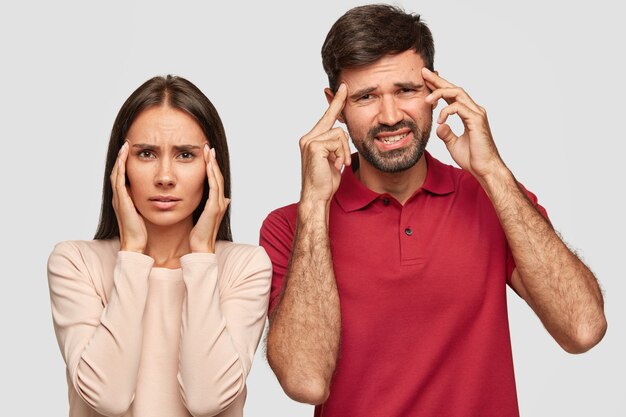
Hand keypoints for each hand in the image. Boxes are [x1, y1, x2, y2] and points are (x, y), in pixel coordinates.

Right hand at [110, 141, 146, 252]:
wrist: (135, 244)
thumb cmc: (141, 231)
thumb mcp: (144, 212)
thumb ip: (145, 202)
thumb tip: (156, 193)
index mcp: (124, 199)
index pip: (123, 176)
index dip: (125, 163)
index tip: (131, 151)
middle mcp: (118, 197)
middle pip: (117, 171)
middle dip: (121, 157)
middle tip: (126, 143)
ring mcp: (118, 198)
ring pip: (116, 173)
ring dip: (120, 158)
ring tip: (125, 146)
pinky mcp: (121, 201)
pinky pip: (118, 180)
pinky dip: (120, 168)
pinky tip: (124, 158)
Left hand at [189, 145, 229, 252]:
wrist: (201, 247)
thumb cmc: (200, 234)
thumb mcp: (204, 217)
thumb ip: (210, 206)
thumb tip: (223, 199)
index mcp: (218, 203)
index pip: (217, 181)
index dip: (213, 167)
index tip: (207, 155)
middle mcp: (221, 202)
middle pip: (219, 176)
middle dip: (213, 161)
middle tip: (208, 147)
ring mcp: (219, 205)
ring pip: (218, 179)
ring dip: (213, 164)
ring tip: (208, 152)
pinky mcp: (214, 208)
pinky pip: (214, 188)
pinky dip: (212, 175)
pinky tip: (208, 166)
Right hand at [299, 84, 351, 204]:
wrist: (317, 196)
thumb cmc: (325, 181)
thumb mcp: (333, 159)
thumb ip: (335, 146)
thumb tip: (342, 136)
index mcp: (312, 140)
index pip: (326, 117)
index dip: (335, 102)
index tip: (342, 88)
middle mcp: (308, 138)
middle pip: (334, 122)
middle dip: (341, 120)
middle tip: (344, 101)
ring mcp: (309, 141)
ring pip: (339, 134)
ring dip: (344, 151)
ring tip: (338, 164)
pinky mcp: (314, 146)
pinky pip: (337, 142)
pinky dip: (341, 155)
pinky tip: (335, 165)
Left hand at [423, 68, 505, 179]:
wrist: (484, 169)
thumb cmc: (473, 158)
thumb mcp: (453, 144)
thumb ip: (446, 134)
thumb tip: (439, 126)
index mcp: (469, 114)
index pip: (452, 95)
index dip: (439, 86)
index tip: (426, 80)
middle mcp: (474, 110)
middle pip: (454, 88)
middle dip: (438, 80)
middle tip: (423, 73)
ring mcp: (477, 113)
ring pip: (457, 93)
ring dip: (440, 93)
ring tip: (427, 99)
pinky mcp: (477, 120)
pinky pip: (459, 107)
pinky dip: (447, 111)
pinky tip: (440, 120)